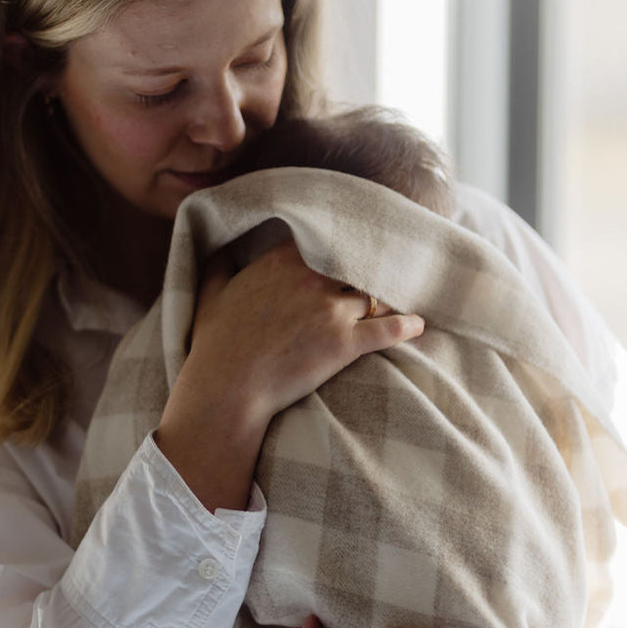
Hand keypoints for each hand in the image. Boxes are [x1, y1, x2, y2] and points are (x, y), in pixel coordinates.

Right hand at [156, 242, 422, 511]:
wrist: (228, 389)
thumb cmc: (215, 346)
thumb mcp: (208, 296)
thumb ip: (217, 266)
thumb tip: (218, 248)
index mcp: (281, 262)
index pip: (324, 238)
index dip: (339, 243)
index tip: (349, 246)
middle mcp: (311, 278)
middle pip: (356, 262)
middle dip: (370, 266)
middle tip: (389, 267)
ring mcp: (330, 310)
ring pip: (374, 294)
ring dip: (387, 297)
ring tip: (401, 298)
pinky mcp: (345, 344)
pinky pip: (388, 329)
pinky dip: (407, 326)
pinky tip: (418, 326)